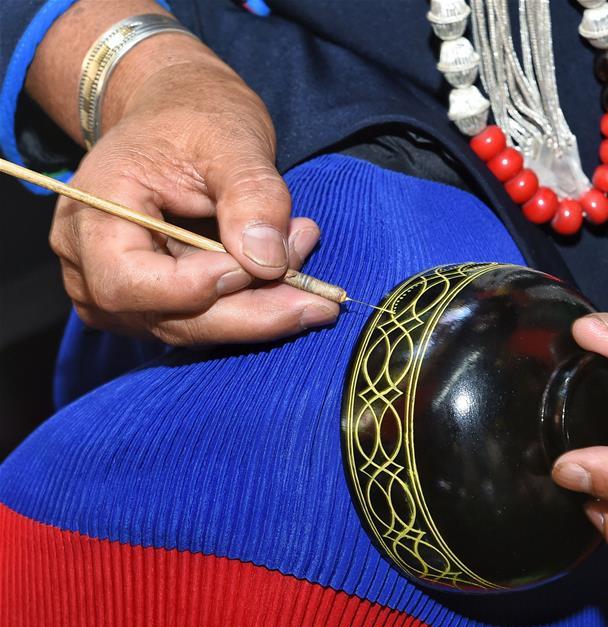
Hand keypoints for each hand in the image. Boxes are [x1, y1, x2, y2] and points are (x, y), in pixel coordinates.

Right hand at [50, 57, 338, 343]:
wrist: (178, 116)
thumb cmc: (194, 116)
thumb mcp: (232, 139)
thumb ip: (251, 196)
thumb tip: (269, 262)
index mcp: (93, 212)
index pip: (128, 281)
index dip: (196, 288)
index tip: (265, 267)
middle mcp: (88, 261)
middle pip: (166, 318)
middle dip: (250, 313)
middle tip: (320, 300)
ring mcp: (115, 289)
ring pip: (188, 329)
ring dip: (256, 314)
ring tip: (311, 279)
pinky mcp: (149, 301)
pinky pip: (198, 323)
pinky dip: (247, 312)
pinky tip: (289, 286)